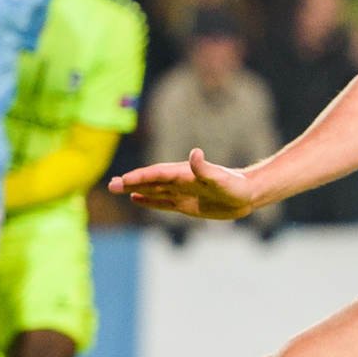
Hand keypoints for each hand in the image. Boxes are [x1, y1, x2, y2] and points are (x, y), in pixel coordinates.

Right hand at [109, 148, 259, 219]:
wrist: (246, 194)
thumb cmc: (236, 185)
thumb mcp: (221, 179)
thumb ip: (206, 168)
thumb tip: (195, 153)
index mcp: (185, 174)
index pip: (158, 174)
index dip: (141, 177)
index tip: (124, 180)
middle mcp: (180, 181)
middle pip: (150, 181)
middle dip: (131, 182)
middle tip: (110, 185)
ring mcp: (181, 192)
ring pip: (153, 190)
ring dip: (135, 189)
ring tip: (116, 188)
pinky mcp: (185, 203)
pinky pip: (162, 201)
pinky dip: (148, 199)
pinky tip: (136, 198)